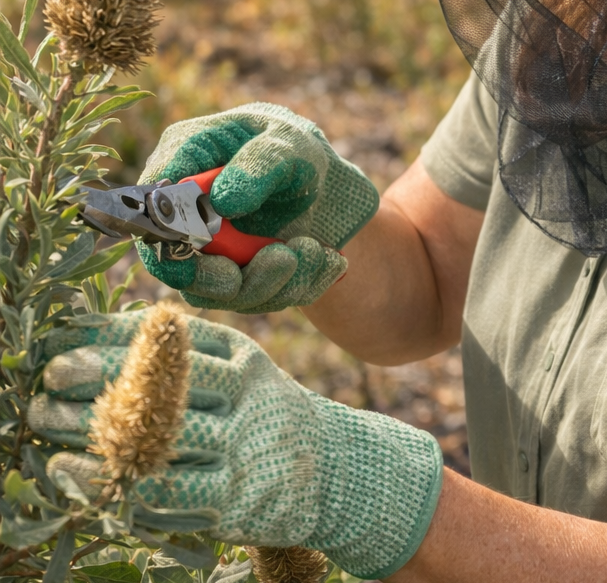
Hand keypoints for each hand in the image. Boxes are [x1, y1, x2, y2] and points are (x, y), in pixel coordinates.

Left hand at [28, 311, 442, 579]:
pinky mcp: (238, 501)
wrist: (336, 472)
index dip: (117, 335)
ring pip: (159, 437)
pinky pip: (167, 492)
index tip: (66, 335)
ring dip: (93, 432)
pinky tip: (77, 472)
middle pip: (165, 382)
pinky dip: (114, 482)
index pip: (175, 338)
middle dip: (101, 377)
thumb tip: (114, 331)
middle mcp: (249, 397)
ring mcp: (245, 449)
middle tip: (49, 378)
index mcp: (246, 359)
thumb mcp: (245, 373)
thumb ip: (194, 355)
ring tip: (45, 424)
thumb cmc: (268, 416)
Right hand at [135, 103, 378, 311]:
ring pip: (223, 292)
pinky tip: (329, 260)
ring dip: (276, 280)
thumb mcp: (286, 144)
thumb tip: (220, 201)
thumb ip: (257, 165)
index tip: (207, 257)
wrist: (328, 185)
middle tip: (284, 260)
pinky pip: (260, 299)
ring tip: (315, 250)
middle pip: (179, 267)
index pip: (151, 210)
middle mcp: (184, 213)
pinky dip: (300, 284)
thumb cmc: (295, 150)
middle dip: (229, 277)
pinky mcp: (236, 279)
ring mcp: (208, 252)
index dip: (169, 242)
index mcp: (184, 162)